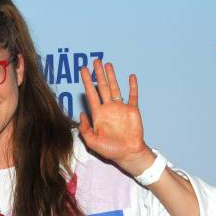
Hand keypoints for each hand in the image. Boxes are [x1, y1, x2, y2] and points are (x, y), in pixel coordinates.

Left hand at [79, 60, 153, 175]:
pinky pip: (132, 95)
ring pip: (115, 88)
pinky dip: (132, 86)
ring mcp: (120, 108)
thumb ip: (85, 129)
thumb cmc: (109, 150)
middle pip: (102, 87)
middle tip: (95, 61)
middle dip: (98, 74)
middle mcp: (108, 108)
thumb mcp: (92, 142)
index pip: (91, 94)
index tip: (83, 71)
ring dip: (111, 76)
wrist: (128, 153)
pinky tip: (130, 76)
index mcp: (98, 114)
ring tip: (107, 64)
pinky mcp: (132, 110)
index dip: (86, 82)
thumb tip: (82, 114)